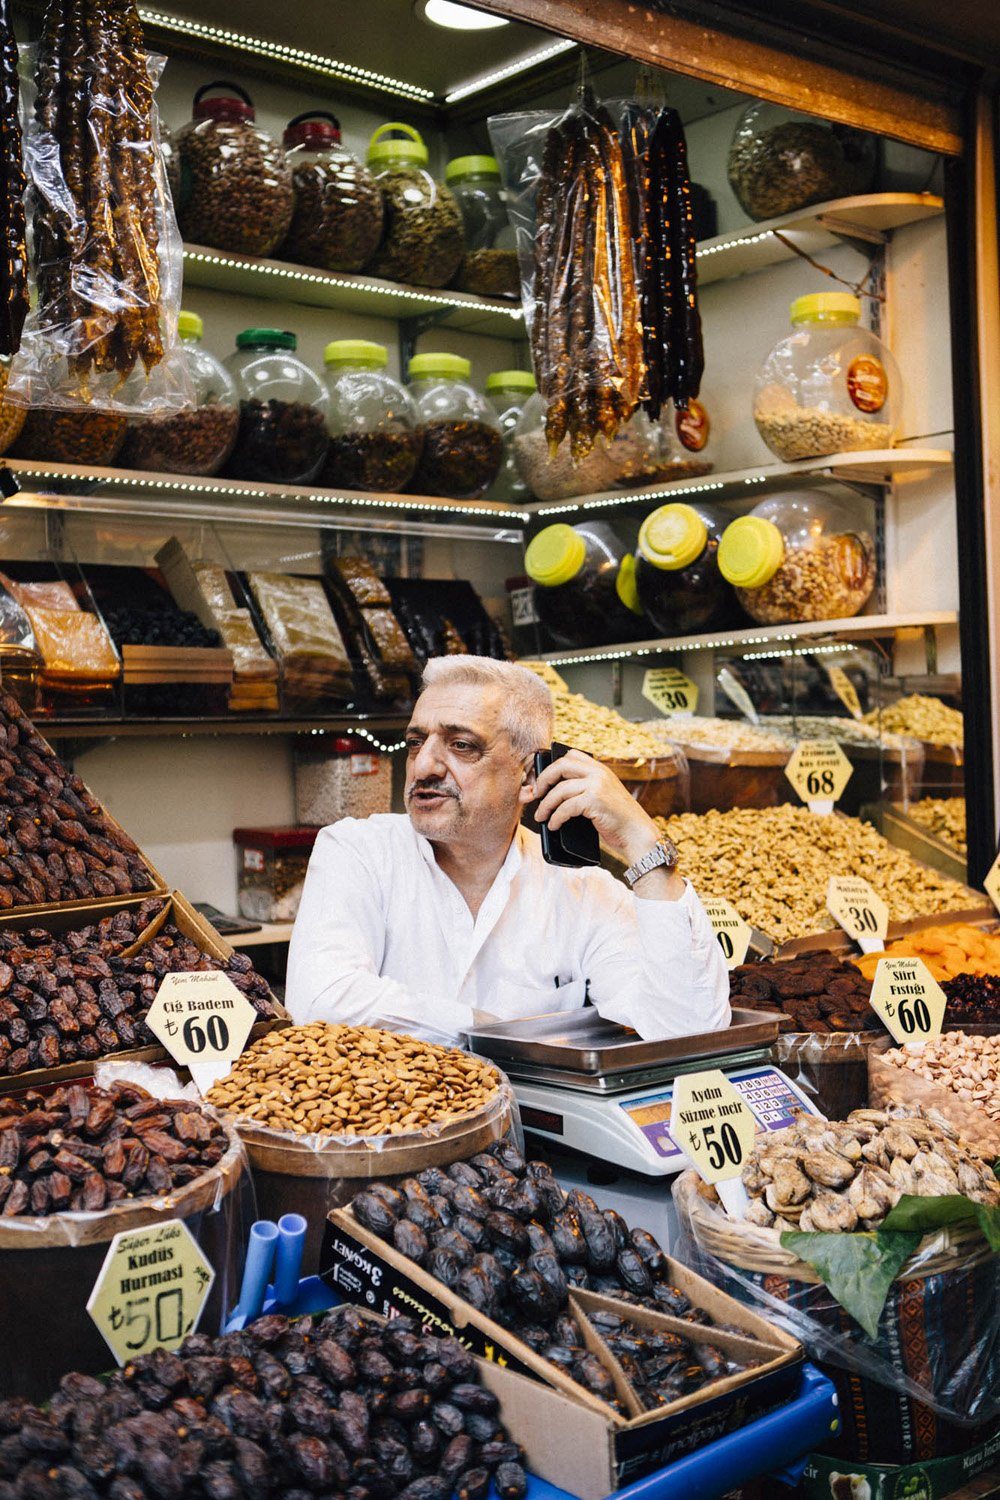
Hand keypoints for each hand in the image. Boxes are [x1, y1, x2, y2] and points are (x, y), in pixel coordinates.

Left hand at [533, 748, 663, 866]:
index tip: (542, 781)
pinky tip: (553, 825)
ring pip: (560, 789)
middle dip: (543, 780)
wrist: (637, 834)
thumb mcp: (602, 797)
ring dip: (546, 804)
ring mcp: (597, 785)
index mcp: (600, 769)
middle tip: (536, 795)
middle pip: (561, 766)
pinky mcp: (594, 800)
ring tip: (540, 816)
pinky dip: (556, 818)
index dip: (551, 766)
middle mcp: (599, 773)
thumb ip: (584, 789)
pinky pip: (566, 807)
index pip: (570, 755)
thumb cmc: (617, 820)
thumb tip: (551, 794)